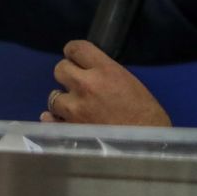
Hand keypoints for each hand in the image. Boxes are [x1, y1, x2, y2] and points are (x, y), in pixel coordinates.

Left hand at [41, 40, 172, 126]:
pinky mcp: (69, 129)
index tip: (75, 58)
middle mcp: (86, 85)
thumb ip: (105, 75)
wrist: (146, 147)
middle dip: (67, 74)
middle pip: (60, 69)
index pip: (77, 48)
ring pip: (53, 96)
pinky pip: (49, 119)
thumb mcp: (129, 83)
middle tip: (75, 83)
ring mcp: (75, 109)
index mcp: (105, 70)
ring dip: (62, 100)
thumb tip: (89, 74)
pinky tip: (61, 121)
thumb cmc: (146, 116)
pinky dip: (54, 119)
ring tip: (73, 107)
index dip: (73, 52)